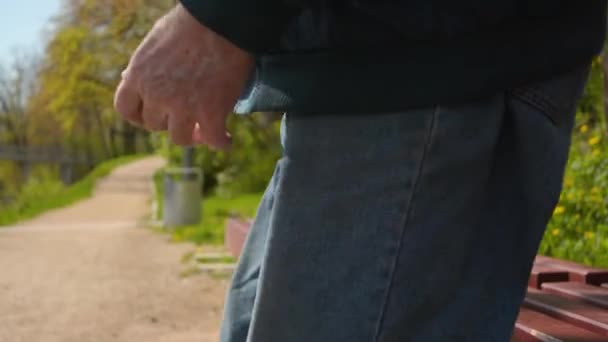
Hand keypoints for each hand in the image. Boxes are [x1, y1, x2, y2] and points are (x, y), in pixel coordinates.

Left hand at [114, 4, 253, 148]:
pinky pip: (214, 140)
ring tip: (205, 133)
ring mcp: (183, 108)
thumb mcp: (155, 41)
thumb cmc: (191, 25)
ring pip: (181, 138)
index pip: (126, 109)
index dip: (139, 116)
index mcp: (138, 75)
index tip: (152, 117)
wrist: (221, 23)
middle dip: (169, 122)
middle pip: (154, 125)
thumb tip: (133, 77)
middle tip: (186, 118)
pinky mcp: (210, 114)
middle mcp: (156, 95)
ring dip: (193, 136)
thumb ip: (146, 66)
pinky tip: (227, 140)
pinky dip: (222, 142)